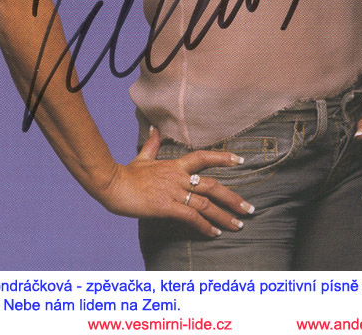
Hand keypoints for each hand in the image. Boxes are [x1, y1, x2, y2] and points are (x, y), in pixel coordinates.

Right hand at [98, 128, 254, 236]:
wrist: (112, 184)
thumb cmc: (126, 173)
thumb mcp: (142, 157)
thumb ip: (152, 144)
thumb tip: (154, 129)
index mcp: (175, 165)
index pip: (203, 157)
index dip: (223, 158)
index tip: (240, 161)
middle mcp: (179, 177)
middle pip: (213, 185)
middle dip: (233, 198)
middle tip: (249, 209)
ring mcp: (174, 192)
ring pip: (206, 204)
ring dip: (224, 216)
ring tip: (238, 225)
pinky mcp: (167, 206)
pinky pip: (191, 217)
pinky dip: (205, 226)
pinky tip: (214, 233)